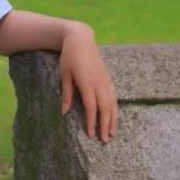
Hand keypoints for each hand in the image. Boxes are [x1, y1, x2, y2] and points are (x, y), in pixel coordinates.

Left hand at [59, 23, 117, 142]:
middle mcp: (99, 82)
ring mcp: (105, 80)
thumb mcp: (64, 74)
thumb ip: (66, 93)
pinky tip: (114, 118)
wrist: (81, 39)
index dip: (92, 122)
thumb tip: (64, 112)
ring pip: (112, 103)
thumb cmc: (69, 57)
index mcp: (87, 82)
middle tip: (104, 140)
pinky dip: (115, 109)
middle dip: (105, 125)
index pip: (91, 107)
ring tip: (112, 133)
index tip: (91, 134)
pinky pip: (114, 96)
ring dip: (113, 119)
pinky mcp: (108, 78)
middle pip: (104, 108)